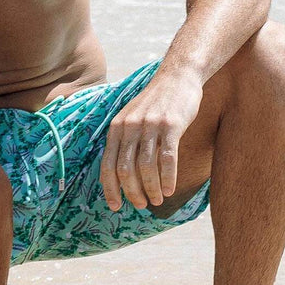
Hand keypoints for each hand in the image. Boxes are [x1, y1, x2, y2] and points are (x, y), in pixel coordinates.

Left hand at [100, 70, 203, 210]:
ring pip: (146, 167)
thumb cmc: (155, 104)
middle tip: (141, 205)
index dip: (110, 189)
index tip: (115, 207)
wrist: (177, 77)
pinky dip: (168, 178)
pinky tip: (170, 190)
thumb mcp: (131, 118)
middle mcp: (129, 126)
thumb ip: (125, 142)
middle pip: (125, 170)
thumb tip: (121, 176)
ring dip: (151, 189)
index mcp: (116, 128)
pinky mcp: (170, 125)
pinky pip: (167, 158)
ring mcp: (150, 125)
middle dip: (132, 193)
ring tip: (157, 200)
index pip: (107, 165)